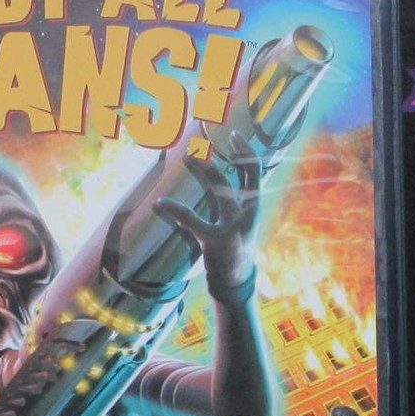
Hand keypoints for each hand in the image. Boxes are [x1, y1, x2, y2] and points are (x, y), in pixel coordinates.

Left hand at [153, 132, 260, 301]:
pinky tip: (159, 203)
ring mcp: (233, 227)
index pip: (255, 172)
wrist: (236, 280)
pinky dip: (174, 210)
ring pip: (218, 191)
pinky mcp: (214, 241)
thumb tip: (217, 172)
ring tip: (187, 155)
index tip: (235, 135)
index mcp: (253, 205)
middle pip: (237, 176)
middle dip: (220, 157)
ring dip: (203, 170)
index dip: (247, 152)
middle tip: (199, 143)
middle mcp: (247, 213)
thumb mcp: (240, 218)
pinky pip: (191, 221)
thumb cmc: (235, 244)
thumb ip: (232, 196)